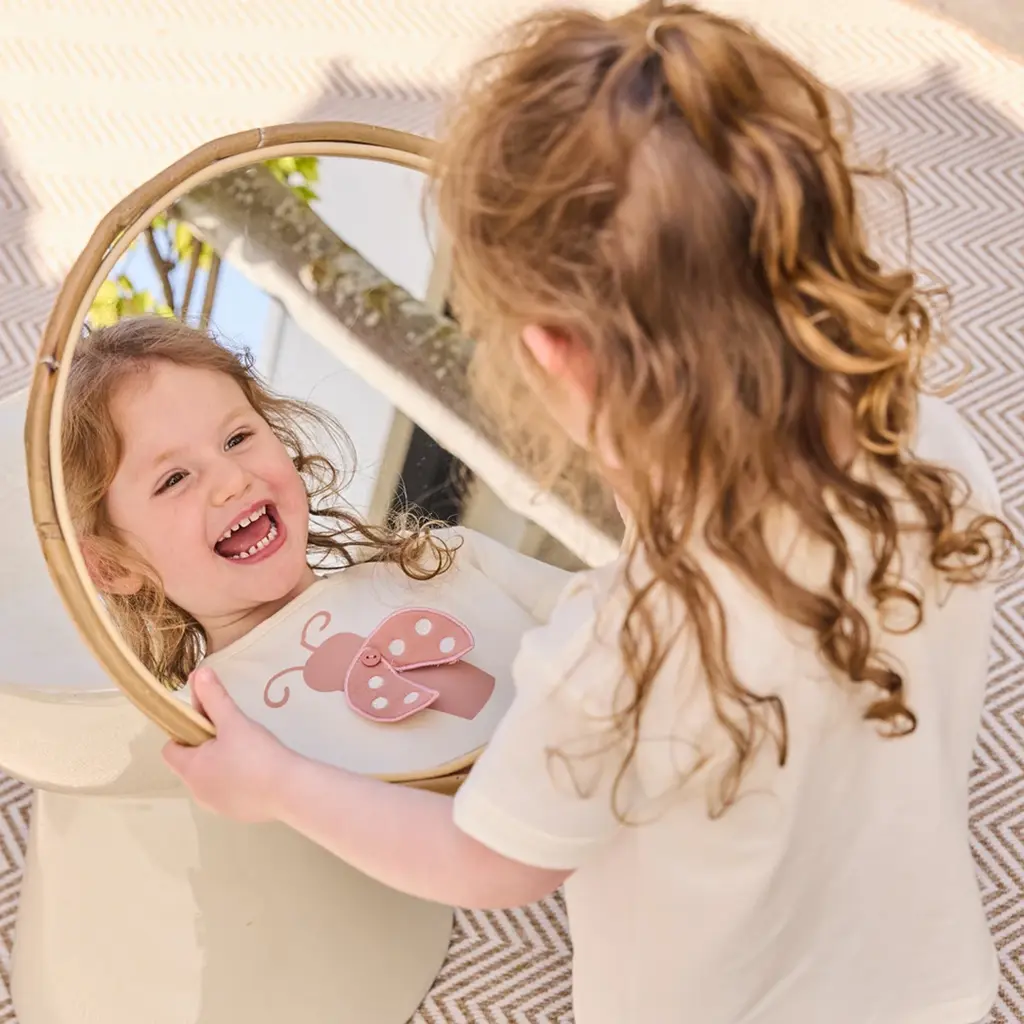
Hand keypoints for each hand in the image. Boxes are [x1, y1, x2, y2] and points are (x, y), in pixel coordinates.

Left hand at [162, 666, 296, 822]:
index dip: (184, 732)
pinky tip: (258, 770)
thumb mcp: (234, 722)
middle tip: (232, 732)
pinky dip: (237, 779)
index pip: (171, 749)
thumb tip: (199, 673)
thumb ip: (215, 698)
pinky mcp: (237, 813)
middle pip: (191, 762)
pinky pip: (228, 791)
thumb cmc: (257, 755)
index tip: (207, 722)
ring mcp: (217, 806)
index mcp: (190, 769)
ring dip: (221, 763)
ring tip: (248, 749)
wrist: (290, 791)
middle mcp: (197, 791)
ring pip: (210, 777)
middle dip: (206, 745)